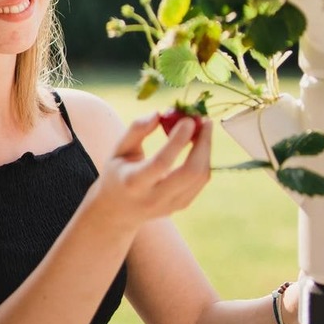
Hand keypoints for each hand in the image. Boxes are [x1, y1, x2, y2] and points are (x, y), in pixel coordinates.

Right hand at [87, 113, 212, 231]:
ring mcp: (170, 205)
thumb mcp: (118, 149)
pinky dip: (204, 160)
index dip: (177, 140)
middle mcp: (153, 197)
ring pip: (200, 177)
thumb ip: (136, 130)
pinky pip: (200, 181)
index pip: (161, 163)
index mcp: (133, 182)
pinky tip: (200, 145)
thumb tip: (158, 113)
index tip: (188, 120)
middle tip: (205, 121)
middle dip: (203, 144)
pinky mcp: (181, 206)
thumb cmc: (117, 173)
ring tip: (204, 129)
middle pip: (190, 173)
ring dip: (206, 150)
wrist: (118, 210)